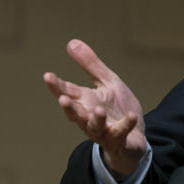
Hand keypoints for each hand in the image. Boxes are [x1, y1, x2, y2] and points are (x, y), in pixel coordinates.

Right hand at [43, 39, 146, 176]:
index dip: (57, 86)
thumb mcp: (106, 82)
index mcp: (85, 102)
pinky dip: (125, 125)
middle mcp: (89, 118)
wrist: (134, 136)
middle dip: (69, 108)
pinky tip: (130, 116)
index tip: (48, 76)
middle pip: (75, 114)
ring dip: (96, 119)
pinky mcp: (119, 140)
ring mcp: (103, 131)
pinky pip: (120, 133)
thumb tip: (71, 42)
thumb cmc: (117, 108)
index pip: (67, 92)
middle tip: (64, 99)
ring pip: (94, 128)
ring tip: (98, 110)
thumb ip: (90, 65)